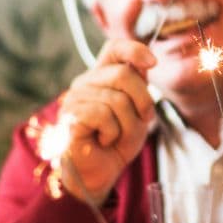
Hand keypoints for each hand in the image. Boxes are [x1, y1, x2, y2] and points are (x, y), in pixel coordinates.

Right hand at [53, 40, 157, 203]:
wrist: (99, 173)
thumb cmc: (117, 143)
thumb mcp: (137, 112)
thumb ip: (139, 86)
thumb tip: (146, 62)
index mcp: (101, 77)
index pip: (114, 48)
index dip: (134, 49)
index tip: (153, 63)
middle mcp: (85, 83)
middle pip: (123, 74)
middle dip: (142, 101)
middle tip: (142, 121)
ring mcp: (74, 99)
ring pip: (116, 100)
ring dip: (127, 125)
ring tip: (117, 136)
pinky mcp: (70, 117)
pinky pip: (103, 116)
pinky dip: (111, 133)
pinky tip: (104, 141)